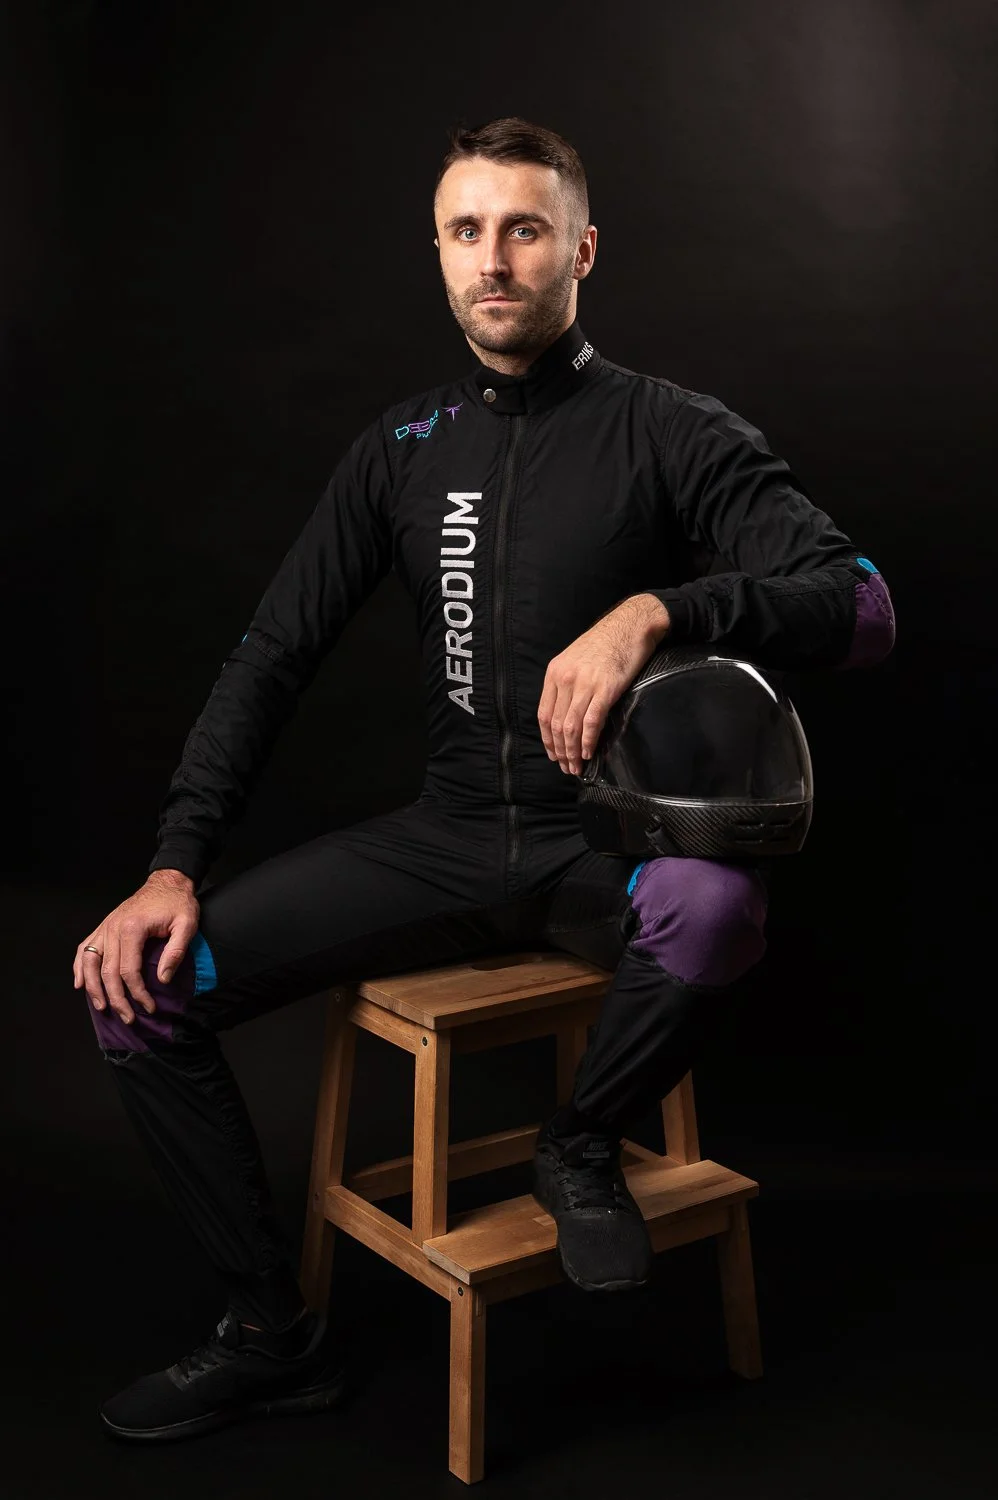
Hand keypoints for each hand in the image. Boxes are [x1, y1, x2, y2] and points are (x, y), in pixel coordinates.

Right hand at [73, 869, 199, 1025]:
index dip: (137, 993)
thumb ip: (175, 952)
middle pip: (107, 972)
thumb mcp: (187, 924)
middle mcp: (113, 928)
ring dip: (93, 987)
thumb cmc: (178, 903)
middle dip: (117, 999)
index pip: (128, 971)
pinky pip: (84, 948)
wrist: (167, 881)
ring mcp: (105, 926)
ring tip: (101, 1007)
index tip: (148, 1007)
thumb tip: (162, 980)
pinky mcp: (104, 926)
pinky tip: (80, 983)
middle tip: (128, 1018)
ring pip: (89, 961)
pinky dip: (79, 967)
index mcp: (132, 928)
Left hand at [537, 594, 670, 775]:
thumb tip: (565, 713)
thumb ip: (567, 684)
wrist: (631, 625)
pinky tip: (590, 753)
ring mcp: (585, 683)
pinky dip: (589, 741)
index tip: (554, 754)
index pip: (543, 714)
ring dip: (573, 752)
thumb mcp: (575, 659)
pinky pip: (592, 721)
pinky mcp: (606, 688)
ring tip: (577, 766)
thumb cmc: (606, 643)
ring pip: (571, 726)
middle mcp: (566, 678)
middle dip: (560, 751)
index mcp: (555, 672)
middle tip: (567, 768)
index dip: (548, 739)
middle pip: (556, 724)